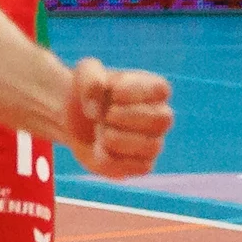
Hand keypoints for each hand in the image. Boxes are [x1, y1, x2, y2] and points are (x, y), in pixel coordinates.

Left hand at [54, 57, 173, 177]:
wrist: (77, 120)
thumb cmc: (88, 92)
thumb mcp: (84, 73)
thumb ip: (90, 78)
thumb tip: (96, 110)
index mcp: (152, 88)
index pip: (161, 90)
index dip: (136, 93)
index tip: (113, 93)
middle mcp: (159, 116)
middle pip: (164, 119)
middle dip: (130, 118)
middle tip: (107, 115)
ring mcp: (153, 141)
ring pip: (153, 146)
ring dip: (121, 140)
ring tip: (102, 134)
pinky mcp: (142, 164)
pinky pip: (141, 167)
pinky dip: (117, 161)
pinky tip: (101, 150)